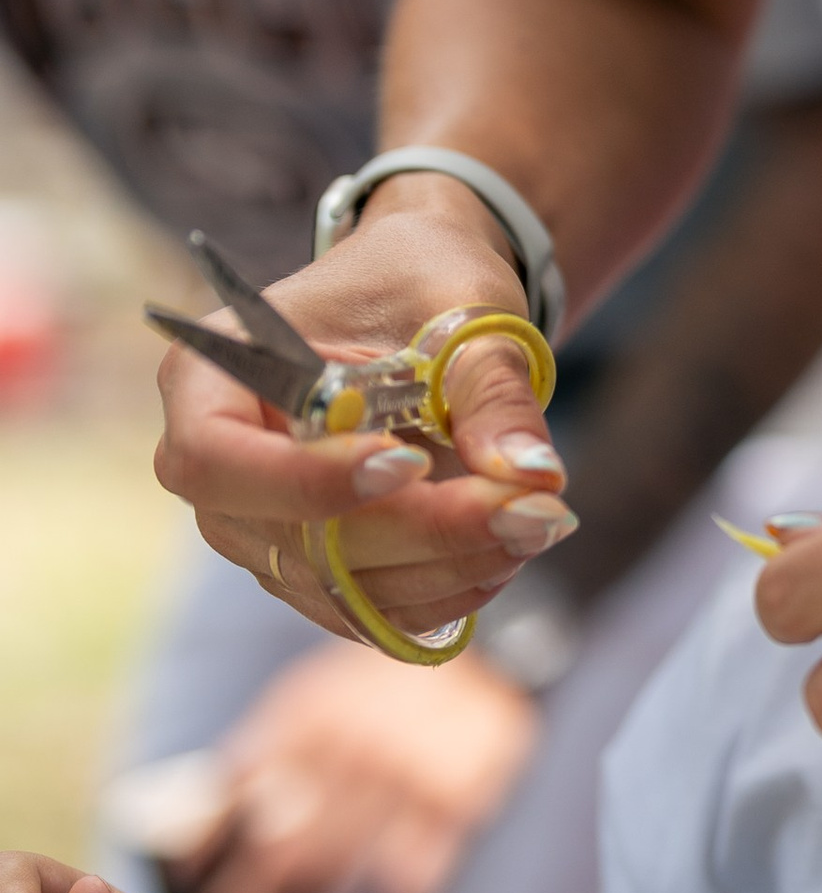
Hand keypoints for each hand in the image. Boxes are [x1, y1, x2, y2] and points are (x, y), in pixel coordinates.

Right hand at [152, 196, 576, 644]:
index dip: (307, 480)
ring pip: (340, 589)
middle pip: (290, 539)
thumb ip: (493, 393)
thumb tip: (534, 476)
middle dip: (419, 532)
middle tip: (531, 510)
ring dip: (448, 570)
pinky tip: (511, 548)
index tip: (410, 463)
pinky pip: (370, 611)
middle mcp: (218, 467)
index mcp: (210, 378)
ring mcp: (259, 528)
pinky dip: (447, 592)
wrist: (424, 298)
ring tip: (540, 521)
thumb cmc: (423, 281)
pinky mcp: (313, 569)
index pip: (214, 458)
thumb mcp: (463, 311)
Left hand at [166, 643, 539, 892]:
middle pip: (288, 852)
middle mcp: (352, 751)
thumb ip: (259, 759)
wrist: (485, 655)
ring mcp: (407, 779)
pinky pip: (416, 879)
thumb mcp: (310, 699)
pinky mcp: (459, 802)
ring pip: (344, 872)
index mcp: (307, 722)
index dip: (216, 870)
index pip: (246, 806)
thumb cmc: (376, 690)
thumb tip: (200, 837)